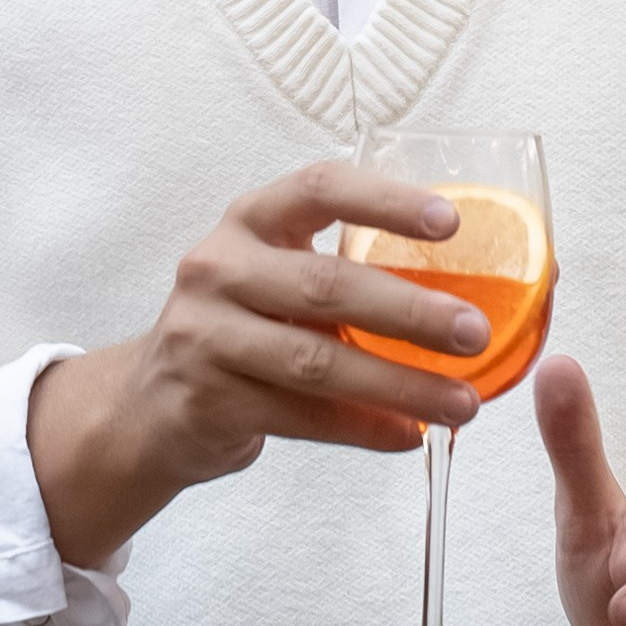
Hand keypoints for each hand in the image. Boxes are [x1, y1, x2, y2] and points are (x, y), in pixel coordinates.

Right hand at [27, 161, 490, 568]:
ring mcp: (206, 337)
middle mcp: (220, 268)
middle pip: (325, 285)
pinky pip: (302, 419)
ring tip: (462, 402)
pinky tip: (408, 435)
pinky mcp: (208, 401)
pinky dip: (364, 429)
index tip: (451, 222)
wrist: (151, 401)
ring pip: (317, 362)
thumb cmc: (242, 327)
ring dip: (399, 385)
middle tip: (473, 332)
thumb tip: (471, 293)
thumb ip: (348, 271)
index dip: (385, 201)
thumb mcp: (277, 276)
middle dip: (410, 311)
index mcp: (250, 221)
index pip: (319, 189)